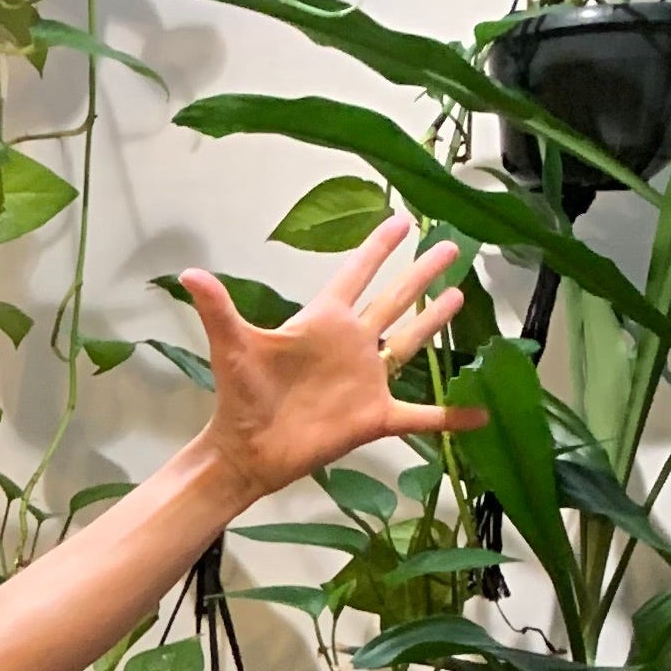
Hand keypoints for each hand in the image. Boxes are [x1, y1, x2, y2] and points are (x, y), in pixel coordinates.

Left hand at [180, 214, 484, 504]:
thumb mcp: (233, 348)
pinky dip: (449, 417)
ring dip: (434, 321)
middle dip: (420, 272)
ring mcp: (365, 380)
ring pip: (408, 343)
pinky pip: (420, 417)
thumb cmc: (240, 398)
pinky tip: (481, 414)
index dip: (378, 247)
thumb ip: (219, 308)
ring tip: (461, 295)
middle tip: (451, 245)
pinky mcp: (374, 416)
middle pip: (393, 299)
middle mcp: (351, 344)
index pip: (356, 273)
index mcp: (324, 322)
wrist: (247, 452)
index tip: (402, 218)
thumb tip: (189, 274)